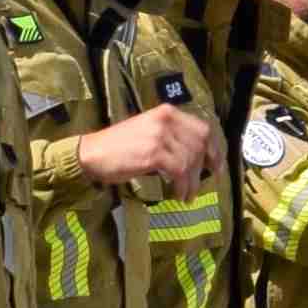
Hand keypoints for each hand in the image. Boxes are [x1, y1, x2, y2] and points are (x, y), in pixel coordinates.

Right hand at [81, 102, 213, 194]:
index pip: (202, 128)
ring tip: (186, 195)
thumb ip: (171, 137)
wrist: (91, 153)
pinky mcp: (154, 153)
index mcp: (167, 112)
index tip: (216, 166)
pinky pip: (180, 171)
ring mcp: (160, 135)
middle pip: (200, 144)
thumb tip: (196, 156)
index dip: (214, 149)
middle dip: (203, 168)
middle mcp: (167, 119)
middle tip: (200, 185)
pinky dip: (183, 185)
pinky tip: (178, 194)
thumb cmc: (117, 146)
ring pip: (191, 160)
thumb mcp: (148, 132)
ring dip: (192, 182)